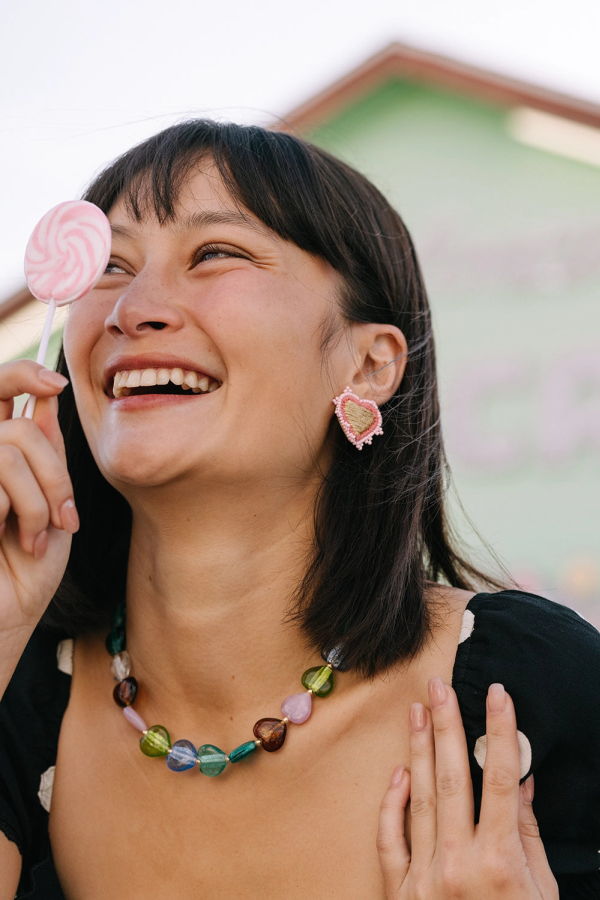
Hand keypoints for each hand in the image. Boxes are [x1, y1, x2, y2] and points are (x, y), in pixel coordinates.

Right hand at [0, 360, 75, 633]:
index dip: (21, 374)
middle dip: (55, 471)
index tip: (57, 384)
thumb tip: (48, 395)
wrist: (7, 617)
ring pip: (10, 448)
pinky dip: (25, 511)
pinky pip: (0, 478)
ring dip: (42, 497)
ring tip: (40, 535)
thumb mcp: (51, 502)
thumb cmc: (27, 568)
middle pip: (19, 428)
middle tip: (66, 515)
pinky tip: (18, 542)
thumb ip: (45, 451)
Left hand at [377, 679, 558, 897]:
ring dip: (418, 750)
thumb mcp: (540, 894)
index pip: (502, 780)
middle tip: (439, 685)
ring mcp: (424, 877)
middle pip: (453, 778)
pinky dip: (392, 804)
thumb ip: (527, 837)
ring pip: (419, 798)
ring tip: (417, 711)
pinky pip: (392, 839)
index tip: (499, 695)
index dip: (500, 732)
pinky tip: (398, 773)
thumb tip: (522, 785)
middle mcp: (458, 864)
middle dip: (447, 726)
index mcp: (500, 863)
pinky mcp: (401, 893)